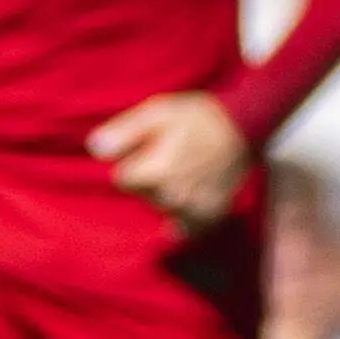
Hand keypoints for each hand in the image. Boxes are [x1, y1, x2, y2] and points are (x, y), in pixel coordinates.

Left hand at [88, 91, 251, 232]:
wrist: (245, 125)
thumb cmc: (197, 116)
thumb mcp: (157, 112)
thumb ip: (124, 132)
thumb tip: (94, 150)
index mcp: (156, 172)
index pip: (122, 180)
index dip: (132, 164)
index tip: (147, 150)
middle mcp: (173, 197)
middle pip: (142, 197)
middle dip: (149, 180)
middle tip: (169, 156)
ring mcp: (194, 210)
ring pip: (162, 209)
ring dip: (166, 195)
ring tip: (184, 170)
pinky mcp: (210, 216)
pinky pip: (185, 227)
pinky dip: (184, 216)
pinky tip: (191, 194)